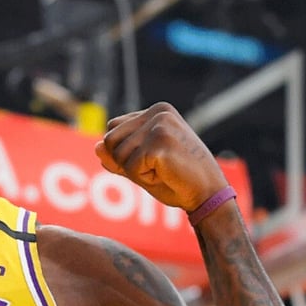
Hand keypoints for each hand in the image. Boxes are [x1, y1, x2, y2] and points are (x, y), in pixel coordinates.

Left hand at [94, 102, 227, 211]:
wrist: (208, 194)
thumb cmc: (177, 180)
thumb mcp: (141, 166)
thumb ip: (117, 156)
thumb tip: (96, 147)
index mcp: (157, 111)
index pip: (113, 128)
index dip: (123, 152)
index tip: (152, 159)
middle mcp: (158, 112)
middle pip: (110, 139)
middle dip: (125, 162)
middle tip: (157, 167)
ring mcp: (160, 125)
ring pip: (118, 154)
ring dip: (135, 172)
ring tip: (163, 170)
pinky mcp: (160, 143)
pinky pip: (130, 168)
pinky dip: (144, 179)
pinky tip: (166, 175)